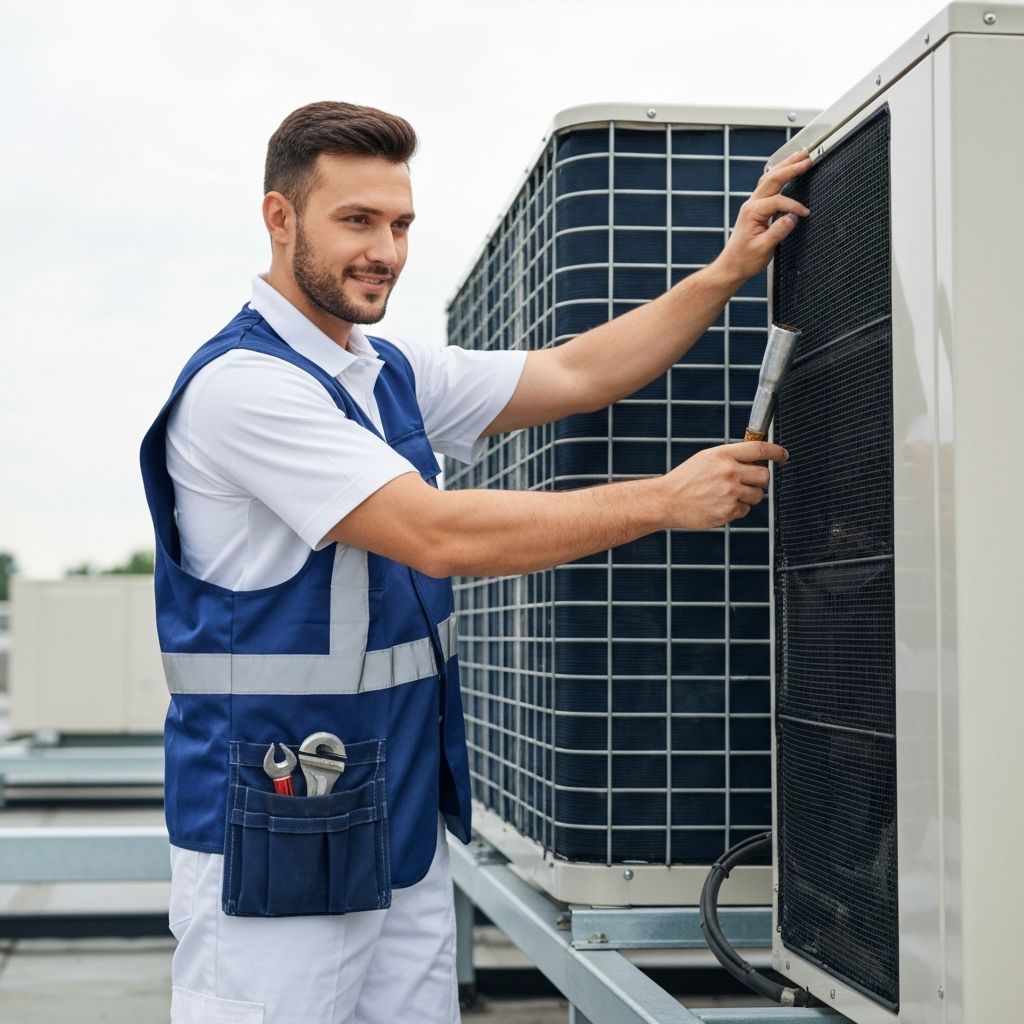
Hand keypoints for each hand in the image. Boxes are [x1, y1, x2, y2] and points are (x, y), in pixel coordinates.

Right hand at [661, 441, 787, 529]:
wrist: (666, 500)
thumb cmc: (686, 479)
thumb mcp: (706, 458)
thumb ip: (731, 457)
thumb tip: (758, 460)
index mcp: (723, 455)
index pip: (760, 449)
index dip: (776, 452)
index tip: (783, 456)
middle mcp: (729, 472)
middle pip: (765, 476)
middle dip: (761, 479)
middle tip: (750, 481)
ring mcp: (729, 493)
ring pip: (758, 495)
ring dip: (749, 495)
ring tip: (728, 494)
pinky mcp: (728, 511)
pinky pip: (745, 510)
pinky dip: (737, 508)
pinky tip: (719, 504)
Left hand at [713, 150, 811, 283]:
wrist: (731, 267)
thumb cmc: (744, 260)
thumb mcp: (763, 248)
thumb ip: (779, 231)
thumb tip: (793, 217)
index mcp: (752, 212)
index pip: (778, 201)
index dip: (793, 206)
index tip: (805, 213)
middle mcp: (751, 204)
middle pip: (773, 178)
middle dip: (791, 166)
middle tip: (808, 157)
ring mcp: (752, 205)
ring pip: (770, 178)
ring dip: (785, 165)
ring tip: (800, 155)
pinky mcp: (755, 209)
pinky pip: (768, 186)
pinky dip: (779, 175)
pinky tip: (786, 170)